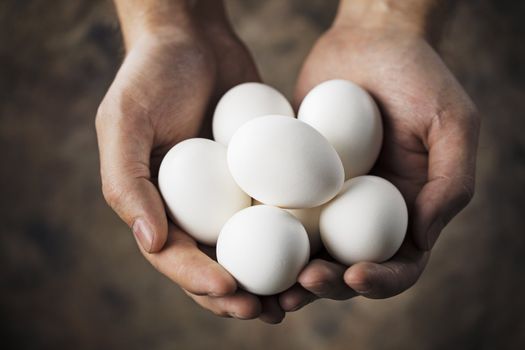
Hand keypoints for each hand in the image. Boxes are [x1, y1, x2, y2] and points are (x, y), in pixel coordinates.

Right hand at [96, 3, 283, 322]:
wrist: (194, 38)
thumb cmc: (151, 76)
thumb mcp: (124, 122)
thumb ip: (127, 181)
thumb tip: (150, 242)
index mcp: (159, 207)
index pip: (175, 256)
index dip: (198, 280)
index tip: (230, 291)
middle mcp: (196, 207)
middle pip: (217, 263)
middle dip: (240, 295)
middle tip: (267, 310)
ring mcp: (231, 193)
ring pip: (254, 247)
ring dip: (273, 277)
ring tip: (298, 295)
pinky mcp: (263, 174)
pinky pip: (279, 208)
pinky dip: (296, 233)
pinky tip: (318, 249)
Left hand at [279, 8, 479, 310]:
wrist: (369, 40)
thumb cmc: (419, 77)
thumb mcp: (452, 124)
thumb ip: (450, 184)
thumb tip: (422, 241)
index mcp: (407, 211)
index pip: (401, 263)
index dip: (382, 280)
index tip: (354, 274)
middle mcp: (364, 212)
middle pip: (348, 266)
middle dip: (327, 283)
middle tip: (303, 281)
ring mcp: (326, 198)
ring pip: (308, 249)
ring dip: (290, 273)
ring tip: (271, 285)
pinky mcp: (293, 178)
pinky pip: (278, 210)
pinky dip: (263, 232)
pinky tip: (244, 239)